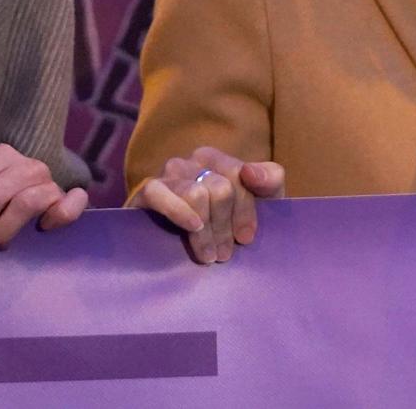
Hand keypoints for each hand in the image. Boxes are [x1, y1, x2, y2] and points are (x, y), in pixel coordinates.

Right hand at [132, 147, 285, 263]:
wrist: (182, 249)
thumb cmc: (227, 223)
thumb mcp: (261, 201)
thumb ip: (270, 179)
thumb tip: (250, 172)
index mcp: (218, 159)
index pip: (239, 175)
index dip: (245, 210)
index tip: (246, 238)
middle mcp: (192, 161)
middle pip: (220, 188)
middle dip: (225, 226)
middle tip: (225, 254)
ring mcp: (168, 175)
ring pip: (197, 194)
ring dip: (206, 231)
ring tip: (210, 256)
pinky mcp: (146, 191)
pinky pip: (160, 193)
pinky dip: (178, 211)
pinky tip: (193, 227)